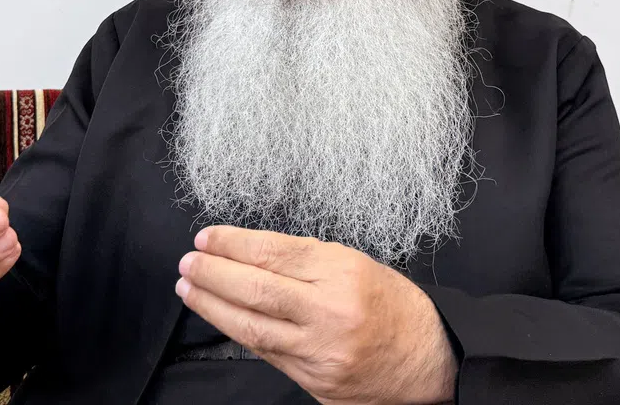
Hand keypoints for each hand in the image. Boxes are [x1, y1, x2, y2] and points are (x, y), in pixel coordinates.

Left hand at [176, 227, 455, 404]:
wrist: (431, 363)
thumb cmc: (395, 307)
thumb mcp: (357, 264)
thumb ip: (307, 259)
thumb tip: (251, 252)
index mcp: (343, 273)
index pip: (273, 252)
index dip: (233, 244)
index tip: (206, 238)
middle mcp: (330, 312)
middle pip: (256, 289)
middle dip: (214, 274)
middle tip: (188, 262)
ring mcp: (321, 351)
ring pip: (252, 326)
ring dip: (212, 306)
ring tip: (189, 289)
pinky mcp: (315, 380)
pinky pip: (266, 352)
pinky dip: (238, 332)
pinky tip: (220, 317)